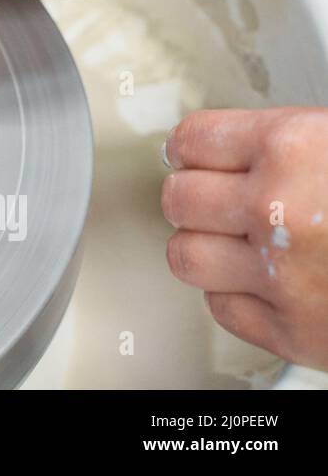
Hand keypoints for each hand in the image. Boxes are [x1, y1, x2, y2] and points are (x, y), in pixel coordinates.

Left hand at [162, 108, 327, 369]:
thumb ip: (296, 145)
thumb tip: (239, 149)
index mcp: (293, 147)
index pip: (193, 140)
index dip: (192, 148)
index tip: (193, 155)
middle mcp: (277, 210)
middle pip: (179, 199)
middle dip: (193, 197)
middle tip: (211, 198)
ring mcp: (281, 276)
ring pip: (187, 257)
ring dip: (203, 247)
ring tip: (230, 242)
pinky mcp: (295, 334)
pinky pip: (224, 309)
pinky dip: (235, 295)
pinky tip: (261, 282)